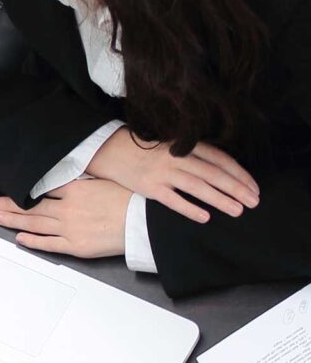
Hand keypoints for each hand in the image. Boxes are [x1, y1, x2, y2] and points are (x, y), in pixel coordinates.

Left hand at [0, 179, 130, 257]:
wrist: (145, 223)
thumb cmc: (131, 200)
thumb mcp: (104, 182)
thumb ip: (81, 181)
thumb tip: (64, 177)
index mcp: (75, 190)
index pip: (42, 189)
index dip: (24, 191)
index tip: (11, 189)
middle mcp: (68, 209)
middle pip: (32, 207)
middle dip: (9, 205)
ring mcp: (69, 229)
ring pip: (35, 224)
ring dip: (13, 220)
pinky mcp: (75, 246)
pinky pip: (48, 244)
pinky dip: (32, 241)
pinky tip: (20, 237)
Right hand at [83, 127, 257, 224]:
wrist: (107, 149)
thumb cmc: (142, 150)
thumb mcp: (171, 145)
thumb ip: (193, 155)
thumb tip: (220, 172)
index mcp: (185, 146)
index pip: (221, 160)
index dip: (240, 174)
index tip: (254, 187)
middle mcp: (177, 158)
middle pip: (214, 174)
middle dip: (237, 189)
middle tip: (255, 202)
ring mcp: (163, 172)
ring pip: (199, 187)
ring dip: (221, 199)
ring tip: (237, 210)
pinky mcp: (148, 186)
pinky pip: (173, 200)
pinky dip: (190, 208)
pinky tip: (205, 217)